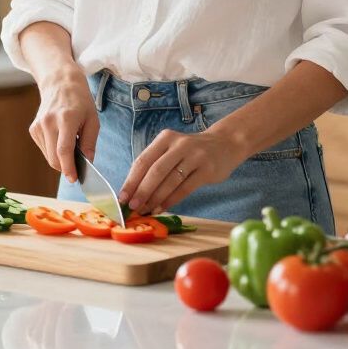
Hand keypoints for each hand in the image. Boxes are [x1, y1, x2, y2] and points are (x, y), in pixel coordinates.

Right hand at [28, 67, 98, 182]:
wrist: (60, 82)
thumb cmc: (80, 100)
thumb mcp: (93, 119)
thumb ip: (90, 142)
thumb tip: (88, 163)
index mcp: (66, 119)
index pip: (64, 150)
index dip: (69, 168)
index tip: (74, 179)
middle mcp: (48, 122)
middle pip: (54, 158)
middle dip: (66, 167)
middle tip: (78, 166)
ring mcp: (38, 126)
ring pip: (48, 156)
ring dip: (60, 159)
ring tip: (71, 143)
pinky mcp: (33, 129)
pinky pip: (44, 149)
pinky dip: (53, 151)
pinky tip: (61, 138)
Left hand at [119, 128, 244, 215]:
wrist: (225, 144)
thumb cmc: (191, 150)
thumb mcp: (172, 149)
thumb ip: (155, 164)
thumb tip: (133, 190)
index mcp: (165, 138)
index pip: (143, 160)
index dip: (131, 180)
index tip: (122, 197)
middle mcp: (179, 144)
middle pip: (155, 170)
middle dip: (141, 191)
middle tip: (132, 207)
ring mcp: (195, 156)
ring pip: (170, 180)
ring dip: (155, 198)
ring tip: (145, 210)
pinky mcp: (207, 170)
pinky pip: (185, 188)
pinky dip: (171, 200)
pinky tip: (161, 208)